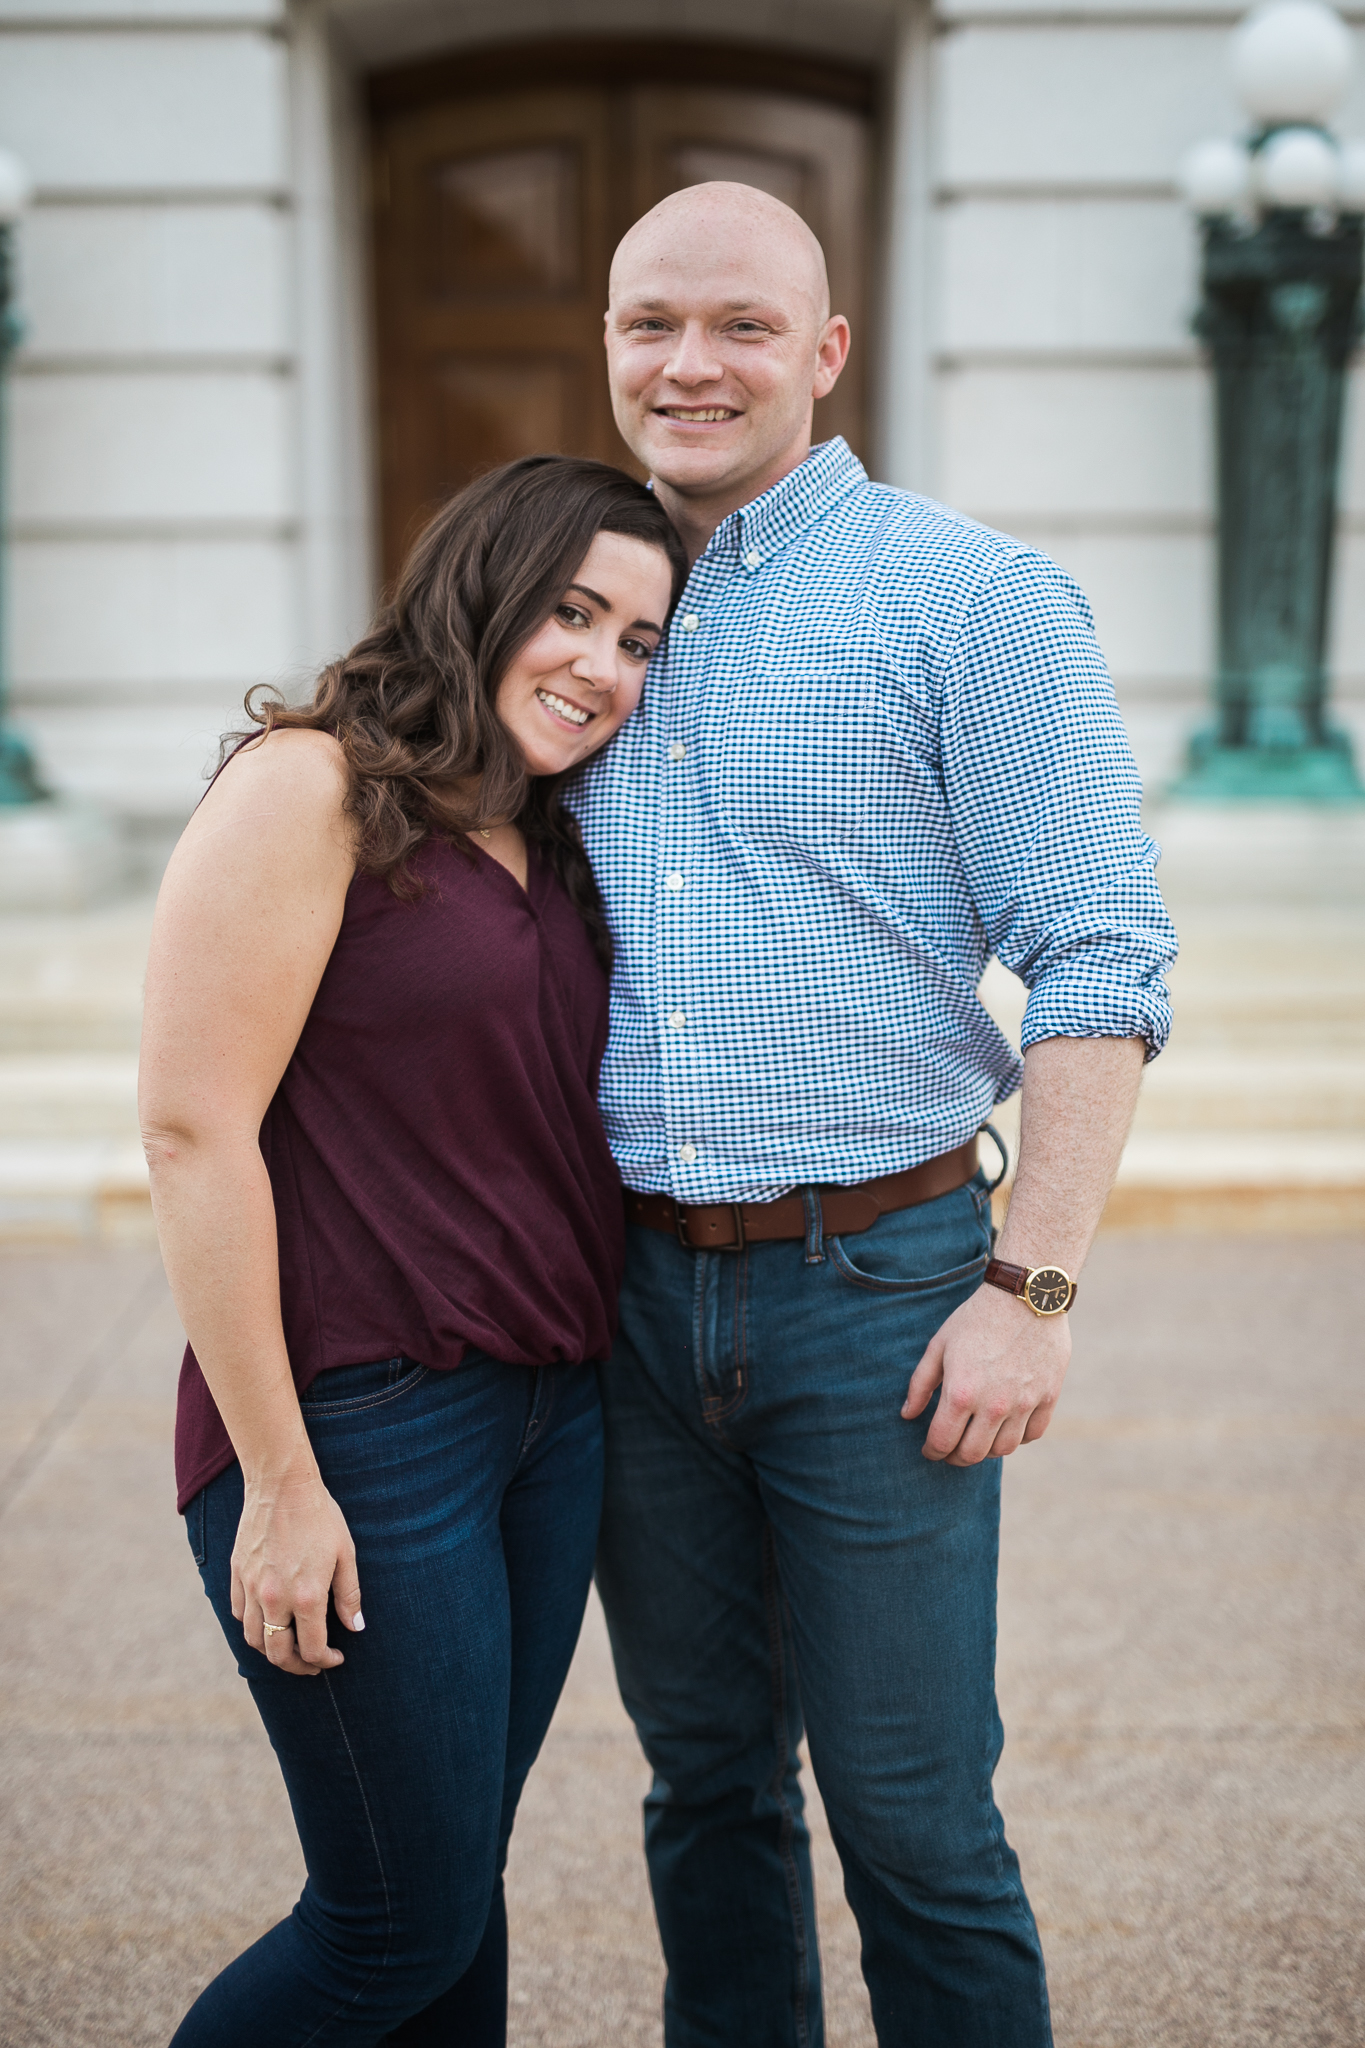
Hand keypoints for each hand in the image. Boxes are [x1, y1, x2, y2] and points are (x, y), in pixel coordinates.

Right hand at [231, 1458, 364, 1676]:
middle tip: (312, 1664)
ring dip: (272, 1650)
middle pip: (277, 1653)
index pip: (312, 1649)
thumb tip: (354, 1628)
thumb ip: (349, 1595)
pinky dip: (252, 1625)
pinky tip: (268, 1620)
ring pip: (253, 1638)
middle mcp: (274, 1599)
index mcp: (306, 1597)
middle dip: (297, 1666)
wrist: (282, 1485)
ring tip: (289, 1647)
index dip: (325, 1661)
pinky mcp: (238, 1574)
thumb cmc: (320, 1516)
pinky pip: (239, 1613)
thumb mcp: (346, 1554)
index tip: (335, 1658)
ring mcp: (252, 1587)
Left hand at [901, 1283, 1070, 1465]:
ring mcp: (1024, 1403)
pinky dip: (1018, 1438)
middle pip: (972, 1454)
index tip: (929, 1450)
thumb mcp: (939, 1345)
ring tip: (977, 1439)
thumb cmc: (976, 1318)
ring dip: (986, 1450)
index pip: (942, 1442)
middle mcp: (993, 1405)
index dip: (931, 1452)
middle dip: (955, 1457)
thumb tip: (907, 1414)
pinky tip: (1007, 1427)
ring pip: (1004, 1450)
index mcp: (961, 1393)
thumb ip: (920, 1383)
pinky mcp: (1048, 1397)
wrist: (1026, 1296)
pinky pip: (1033, 1434)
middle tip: (950, 1450)